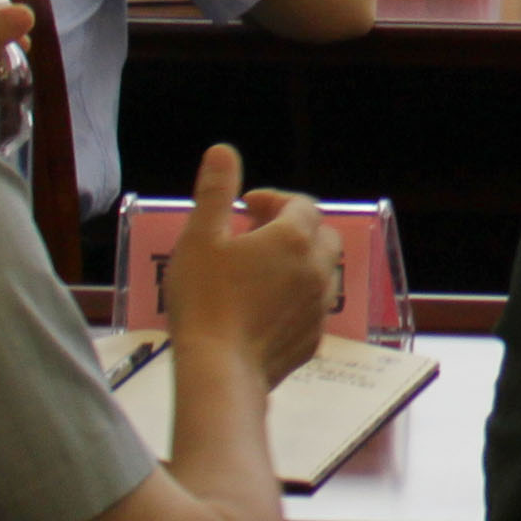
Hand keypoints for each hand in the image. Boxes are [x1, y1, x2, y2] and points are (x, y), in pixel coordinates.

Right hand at [161, 143, 337, 385]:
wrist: (219, 370)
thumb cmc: (205, 300)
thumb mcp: (199, 239)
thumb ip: (215, 192)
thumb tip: (223, 151)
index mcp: (294, 238)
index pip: (300, 204)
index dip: (273, 200)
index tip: (244, 207)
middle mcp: (317, 269)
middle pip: (321, 236)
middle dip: (294, 229)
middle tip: (254, 238)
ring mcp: (319, 306)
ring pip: (322, 273)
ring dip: (298, 265)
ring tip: (259, 273)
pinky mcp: (313, 339)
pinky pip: (312, 308)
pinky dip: (295, 299)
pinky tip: (263, 309)